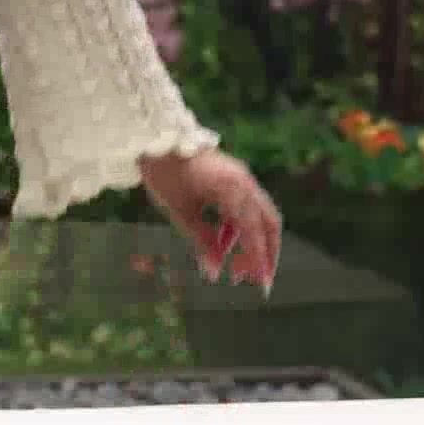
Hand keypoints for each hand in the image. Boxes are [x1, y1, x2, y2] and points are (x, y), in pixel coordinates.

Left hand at [139, 148, 281, 292]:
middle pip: (268, 223)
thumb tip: (214, 272)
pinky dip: (238, 229)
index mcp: (233, 188)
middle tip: (256, 281)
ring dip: (250, 244)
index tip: (260, 284)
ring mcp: (241, 179)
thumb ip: (201, 241)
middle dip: (265, 253)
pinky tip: (223, 246)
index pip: (254, 230)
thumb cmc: (165, 174)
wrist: (155, 140)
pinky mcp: (233, 179)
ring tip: (233, 270)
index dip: (258, 258)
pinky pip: (244, 208)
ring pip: (258, 217)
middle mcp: (244, 182)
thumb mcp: (180, 212)